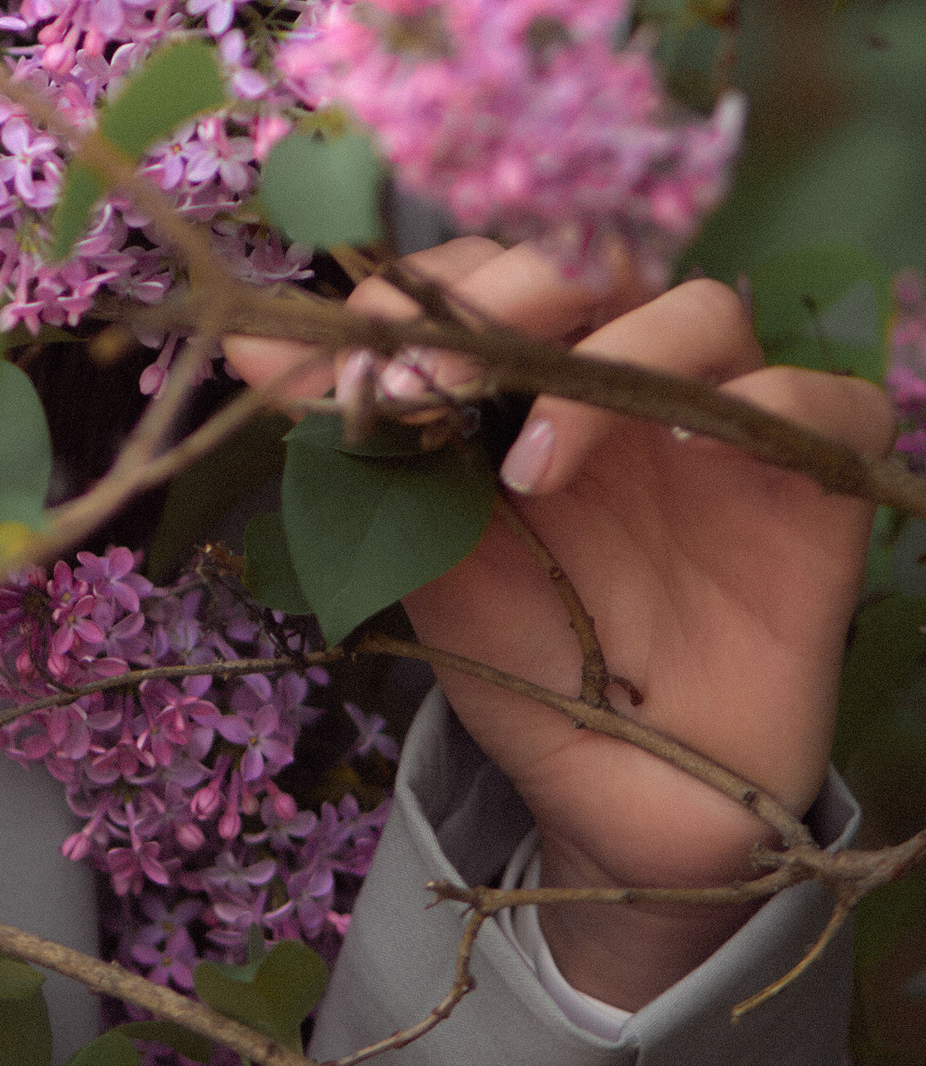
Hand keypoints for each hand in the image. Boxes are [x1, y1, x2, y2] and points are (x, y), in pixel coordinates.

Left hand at [229, 241, 890, 1009]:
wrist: (623, 803)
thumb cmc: (529, 662)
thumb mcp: (427, 555)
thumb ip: (359, 450)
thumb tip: (239, 349)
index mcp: (537, 372)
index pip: (486, 270)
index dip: (417, 294)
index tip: (351, 362)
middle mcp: (634, 374)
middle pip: (594, 261)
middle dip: (502, 298)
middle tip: (432, 385)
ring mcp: (729, 423)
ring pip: (702, 307)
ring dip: (611, 356)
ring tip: (537, 464)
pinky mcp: (816, 485)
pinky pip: (826, 399)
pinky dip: (762, 400)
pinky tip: (684, 442)